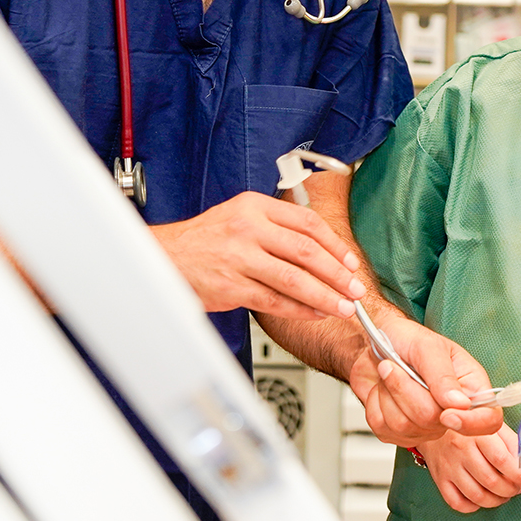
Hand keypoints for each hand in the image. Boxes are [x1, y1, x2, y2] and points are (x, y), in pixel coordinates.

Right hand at [151, 191, 365, 318]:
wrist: (165, 257)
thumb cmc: (207, 238)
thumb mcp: (241, 215)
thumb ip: (277, 226)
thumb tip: (322, 248)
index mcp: (256, 206)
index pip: (307, 223)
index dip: (334, 244)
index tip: (350, 261)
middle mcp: (249, 229)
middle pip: (306, 251)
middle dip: (337, 273)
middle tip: (355, 288)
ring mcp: (240, 258)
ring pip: (294, 279)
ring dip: (324, 295)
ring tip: (343, 306)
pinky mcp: (231, 287)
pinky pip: (274, 301)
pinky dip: (299, 309)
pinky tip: (315, 313)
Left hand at [348, 315, 501, 444]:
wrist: (375, 343)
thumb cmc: (407, 339)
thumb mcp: (427, 346)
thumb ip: (443, 375)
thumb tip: (460, 405)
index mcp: (470, 387)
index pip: (489, 419)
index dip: (471, 424)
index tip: (447, 413)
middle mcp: (450, 411)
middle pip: (433, 422)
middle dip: (407, 390)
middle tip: (396, 365)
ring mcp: (424, 427)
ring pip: (405, 427)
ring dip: (389, 392)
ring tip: (388, 371)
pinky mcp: (397, 433)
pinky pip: (384, 428)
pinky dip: (375, 403)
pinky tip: (382, 388)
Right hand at [418, 423, 520, 512]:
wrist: (434, 419)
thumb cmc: (468, 420)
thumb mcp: (490, 420)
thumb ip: (509, 440)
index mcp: (475, 432)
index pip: (501, 459)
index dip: (518, 474)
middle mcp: (460, 449)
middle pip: (491, 481)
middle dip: (510, 490)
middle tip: (517, 488)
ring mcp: (449, 466)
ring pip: (477, 496)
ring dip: (496, 501)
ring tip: (503, 495)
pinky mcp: (440, 478)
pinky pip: (458, 503)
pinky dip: (474, 506)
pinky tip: (481, 497)